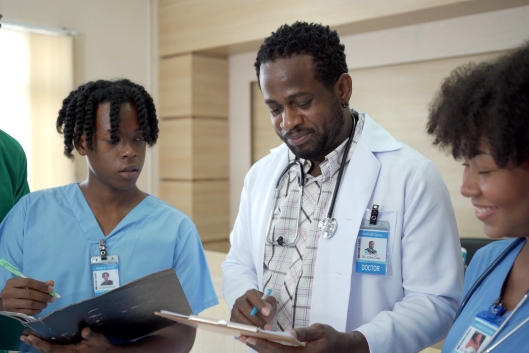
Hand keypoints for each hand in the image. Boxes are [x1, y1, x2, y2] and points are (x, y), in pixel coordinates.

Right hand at [1, 278, 55, 314]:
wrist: (4, 302)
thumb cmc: (17, 291)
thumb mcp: (25, 285)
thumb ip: (38, 283)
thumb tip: (51, 284)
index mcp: (12, 282)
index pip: (29, 282)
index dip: (41, 285)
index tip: (51, 289)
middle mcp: (8, 292)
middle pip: (30, 294)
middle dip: (43, 296)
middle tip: (51, 298)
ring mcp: (9, 303)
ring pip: (29, 304)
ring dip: (41, 304)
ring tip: (46, 304)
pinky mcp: (12, 312)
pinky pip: (27, 312)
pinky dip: (36, 310)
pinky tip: (40, 309)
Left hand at [21, 327, 112, 352]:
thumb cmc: (101, 346)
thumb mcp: (98, 339)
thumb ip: (91, 335)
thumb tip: (85, 330)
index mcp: (70, 352)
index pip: (51, 349)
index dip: (40, 344)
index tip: (31, 337)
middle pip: (46, 351)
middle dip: (35, 344)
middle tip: (23, 337)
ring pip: (48, 351)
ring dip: (37, 345)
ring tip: (28, 338)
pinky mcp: (66, 352)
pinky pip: (52, 350)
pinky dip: (44, 345)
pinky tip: (40, 340)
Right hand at [231, 289, 276, 329]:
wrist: (257, 313)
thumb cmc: (263, 307)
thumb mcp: (270, 303)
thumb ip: (270, 304)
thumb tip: (267, 308)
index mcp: (250, 294)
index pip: (251, 295)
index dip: (258, 303)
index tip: (267, 313)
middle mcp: (240, 300)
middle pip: (244, 307)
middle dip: (256, 318)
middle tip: (266, 326)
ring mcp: (235, 310)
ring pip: (238, 317)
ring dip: (250, 325)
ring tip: (260, 331)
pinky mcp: (232, 320)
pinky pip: (235, 325)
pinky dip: (244, 330)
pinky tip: (252, 334)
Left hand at [240, 324, 369, 352]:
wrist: (340, 349)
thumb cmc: (330, 337)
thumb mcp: (320, 330)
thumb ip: (305, 332)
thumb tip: (290, 333)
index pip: (278, 350)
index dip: (263, 343)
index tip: (251, 335)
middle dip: (257, 345)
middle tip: (243, 336)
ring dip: (260, 348)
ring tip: (247, 338)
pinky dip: (268, 349)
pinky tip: (259, 343)